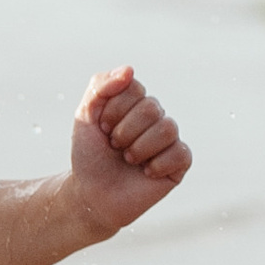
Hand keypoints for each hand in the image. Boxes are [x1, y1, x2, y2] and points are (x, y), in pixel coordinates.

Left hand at [69, 66, 190, 233]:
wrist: (91, 195)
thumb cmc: (89, 156)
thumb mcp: (85, 117)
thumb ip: (100, 87)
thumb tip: (129, 69)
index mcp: (136, 103)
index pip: (134, 88)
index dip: (113, 110)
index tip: (102, 128)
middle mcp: (156, 118)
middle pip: (152, 108)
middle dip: (124, 131)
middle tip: (114, 146)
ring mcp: (169, 140)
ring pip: (167, 128)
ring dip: (138, 148)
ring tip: (127, 160)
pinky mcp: (179, 163)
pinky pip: (180, 153)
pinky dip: (157, 165)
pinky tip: (145, 173)